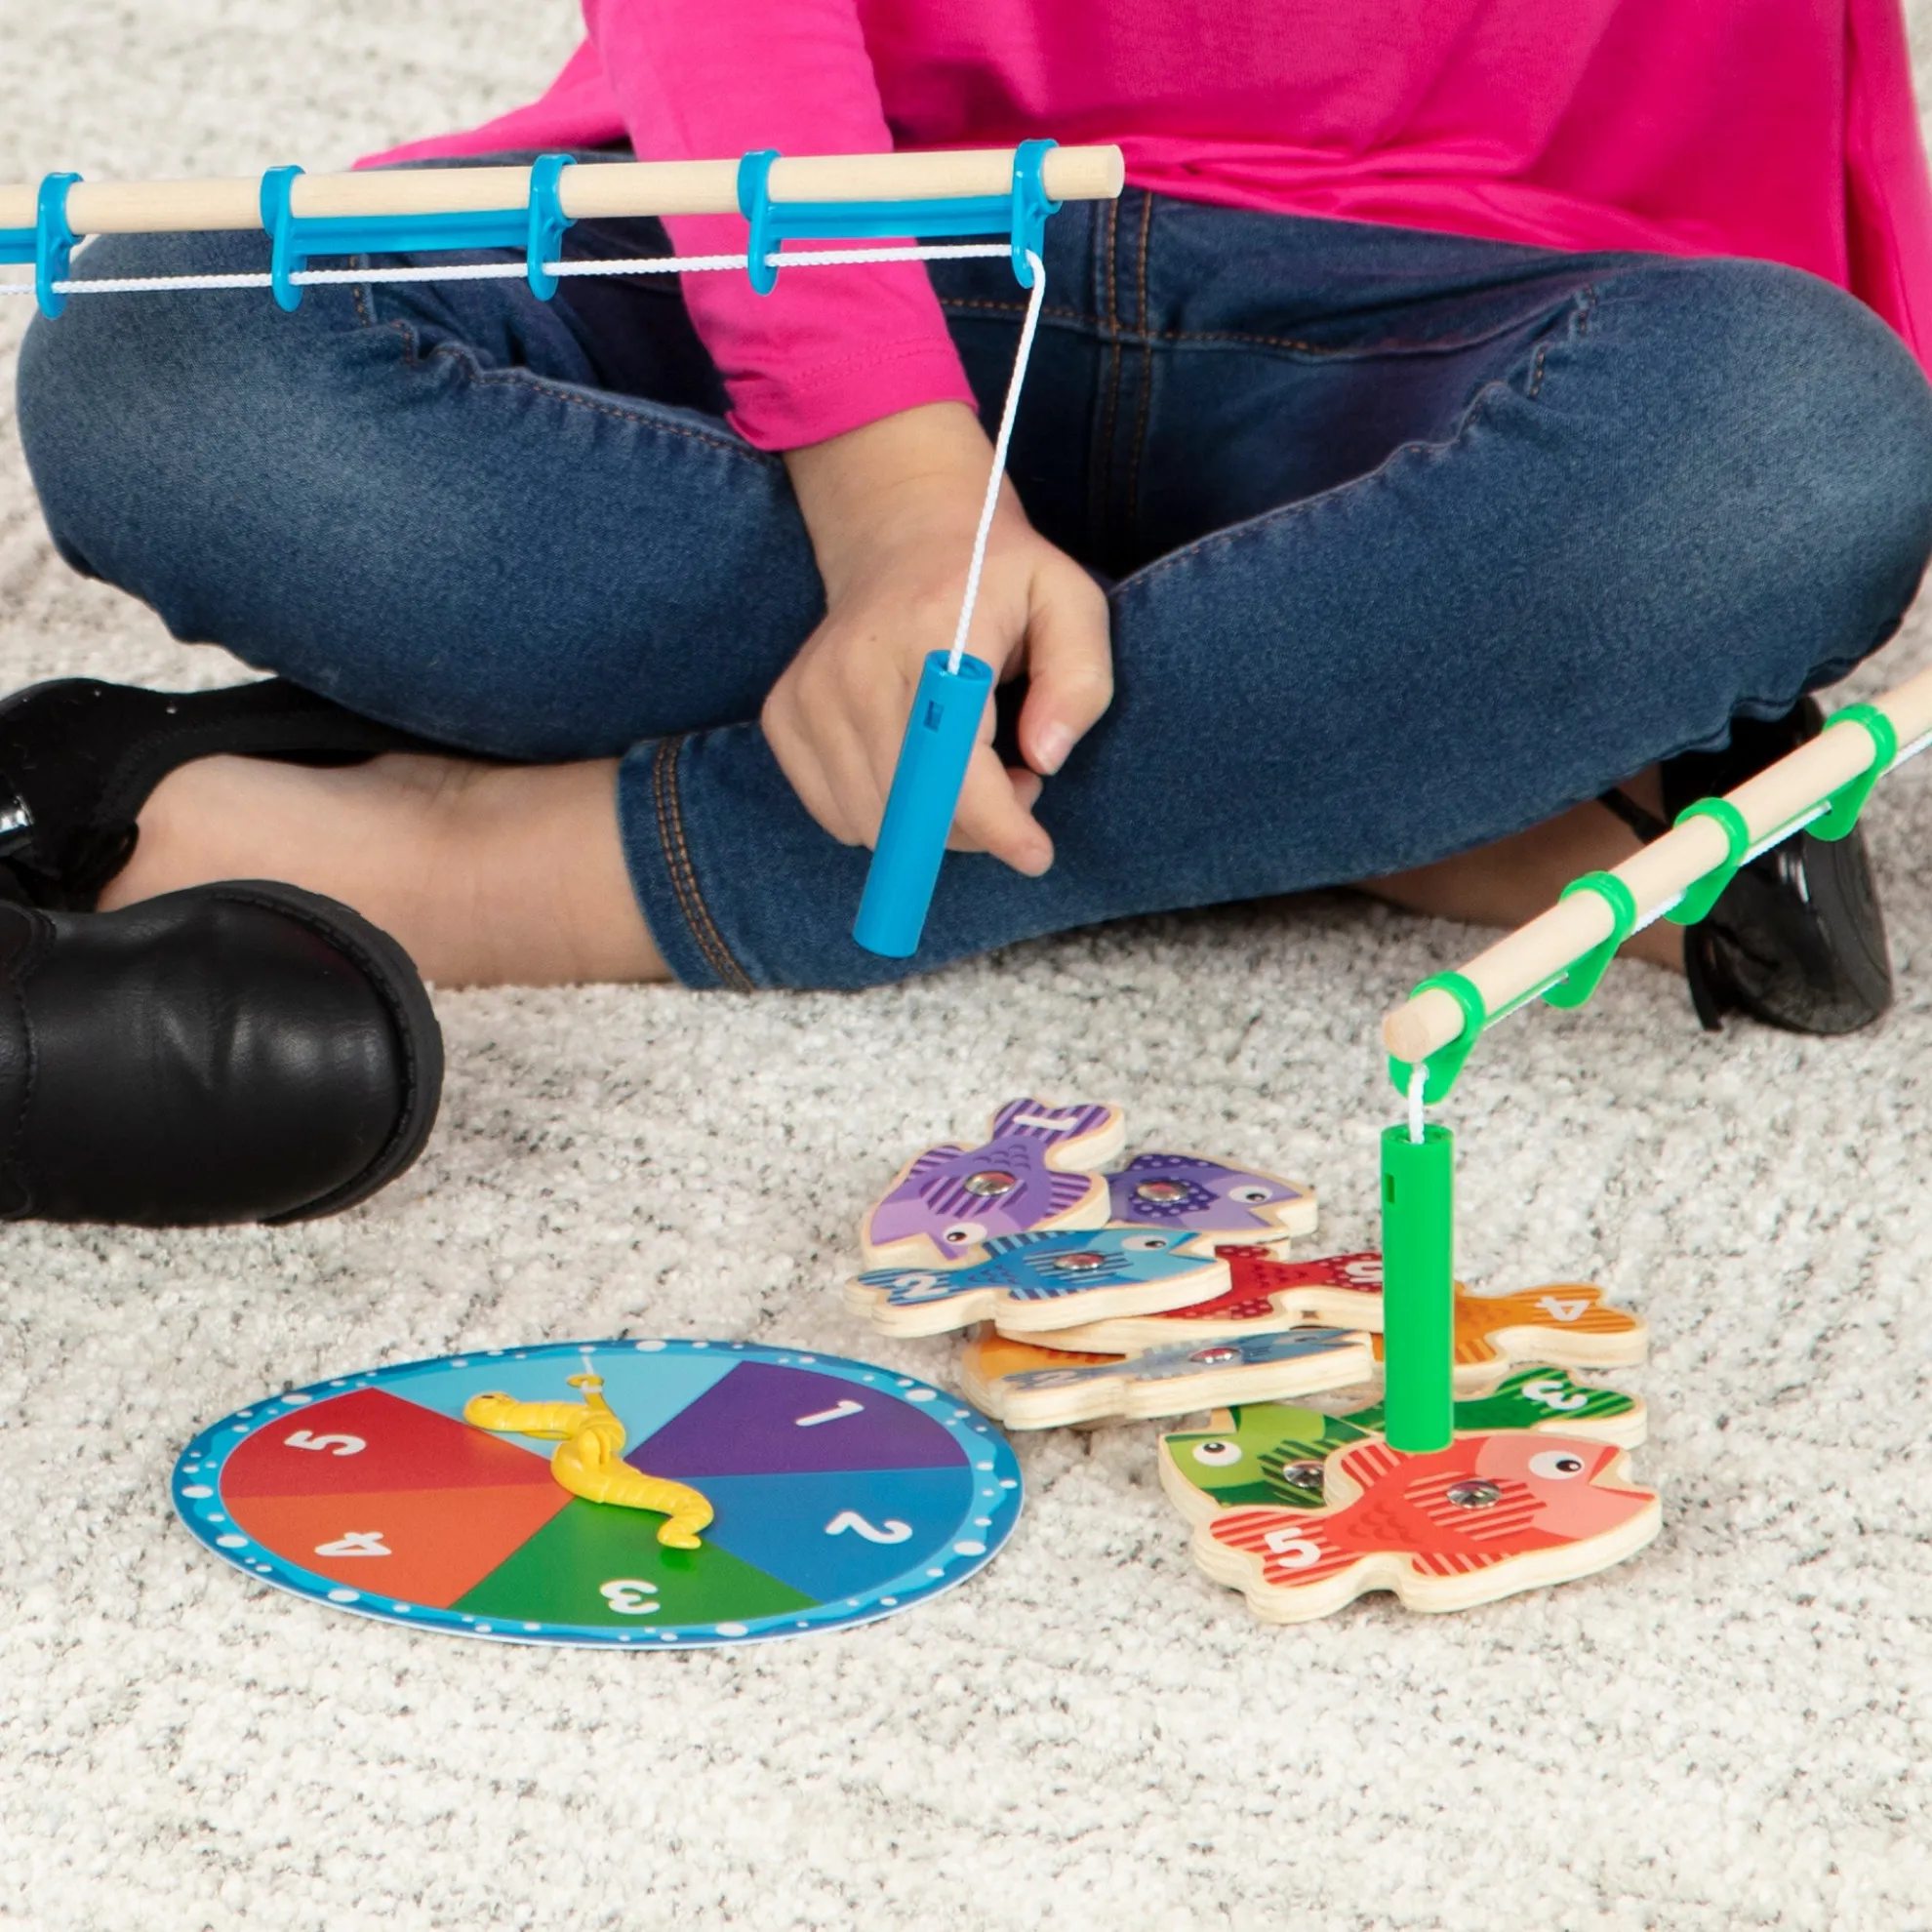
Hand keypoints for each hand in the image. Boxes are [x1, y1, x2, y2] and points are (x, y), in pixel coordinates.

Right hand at [766, 402, 1111, 874]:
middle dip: (978, 825)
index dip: (997, 825)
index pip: (953, 763)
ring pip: (874, 824)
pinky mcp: (784, 716)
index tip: (1034, 854)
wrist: (901, 532)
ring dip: (933, 824)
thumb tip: (1044, 758)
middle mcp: (857, 665)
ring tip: (968, 767)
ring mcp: (811, 693)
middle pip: (915, 808)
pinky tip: (916, 767)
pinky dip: (885, 815)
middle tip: (1014, 779)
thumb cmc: (997, 576)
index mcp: (934, 632)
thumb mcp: (1069, 602)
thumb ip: (1079, 680)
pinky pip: (837, 815)